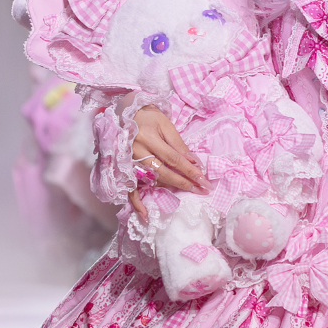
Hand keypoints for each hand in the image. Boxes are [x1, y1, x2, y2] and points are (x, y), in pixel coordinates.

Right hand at [127, 104, 208, 222]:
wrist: (123, 112)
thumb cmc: (147, 117)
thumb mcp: (165, 125)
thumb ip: (178, 144)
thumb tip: (195, 163)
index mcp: (148, 137)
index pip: (173, 158)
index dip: (189, 171)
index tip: (204, 180)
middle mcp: (136, 151)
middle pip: (164, 172)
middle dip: (185, 183)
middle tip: (202, 190)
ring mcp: (128, 162)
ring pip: (152, 180)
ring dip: (170, 189)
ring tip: (189, 192)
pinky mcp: (123, 170)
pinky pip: (129, 189)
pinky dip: (137, 203)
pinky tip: (145, 215)